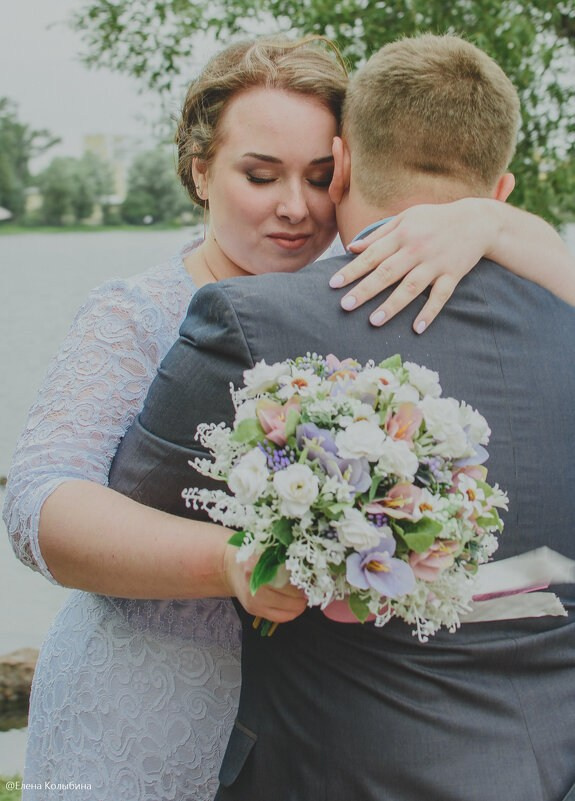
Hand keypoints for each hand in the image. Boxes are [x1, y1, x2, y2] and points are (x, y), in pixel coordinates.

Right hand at [223, 545, 306, 622]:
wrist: (230, 567)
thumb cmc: (253, 556)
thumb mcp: (268, 550)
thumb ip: (285, 557)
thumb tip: (310, 568)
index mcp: (257, 564)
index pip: (288, 576)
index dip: (303, 579)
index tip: (311, 578)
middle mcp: (254, 584)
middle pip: (290, 594)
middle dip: (304, 593)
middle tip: (311, 589)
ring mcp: (253, 600)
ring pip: (287, 609)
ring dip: (300, 605)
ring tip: (304, 598)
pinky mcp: (253, 610)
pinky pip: (279, 618)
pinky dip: (291, 613)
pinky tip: (295, 605)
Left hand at [329, 199, 497, 332]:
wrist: (477, 221)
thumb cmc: (435, 219)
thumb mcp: (406, 218)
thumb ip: (379, 233)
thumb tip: (352, 247)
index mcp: (403, 234)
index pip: (372, 255)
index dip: (352, 270)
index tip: (333, 285)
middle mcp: (417, 249)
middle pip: (388, 272)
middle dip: (366, 290)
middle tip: (346, 306)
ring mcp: (436, 263)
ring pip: (411, 287)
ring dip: (392, 305)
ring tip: (374, 322)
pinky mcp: (453, 275)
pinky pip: (440, 296)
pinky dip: (430, 312)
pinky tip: (417, 327)